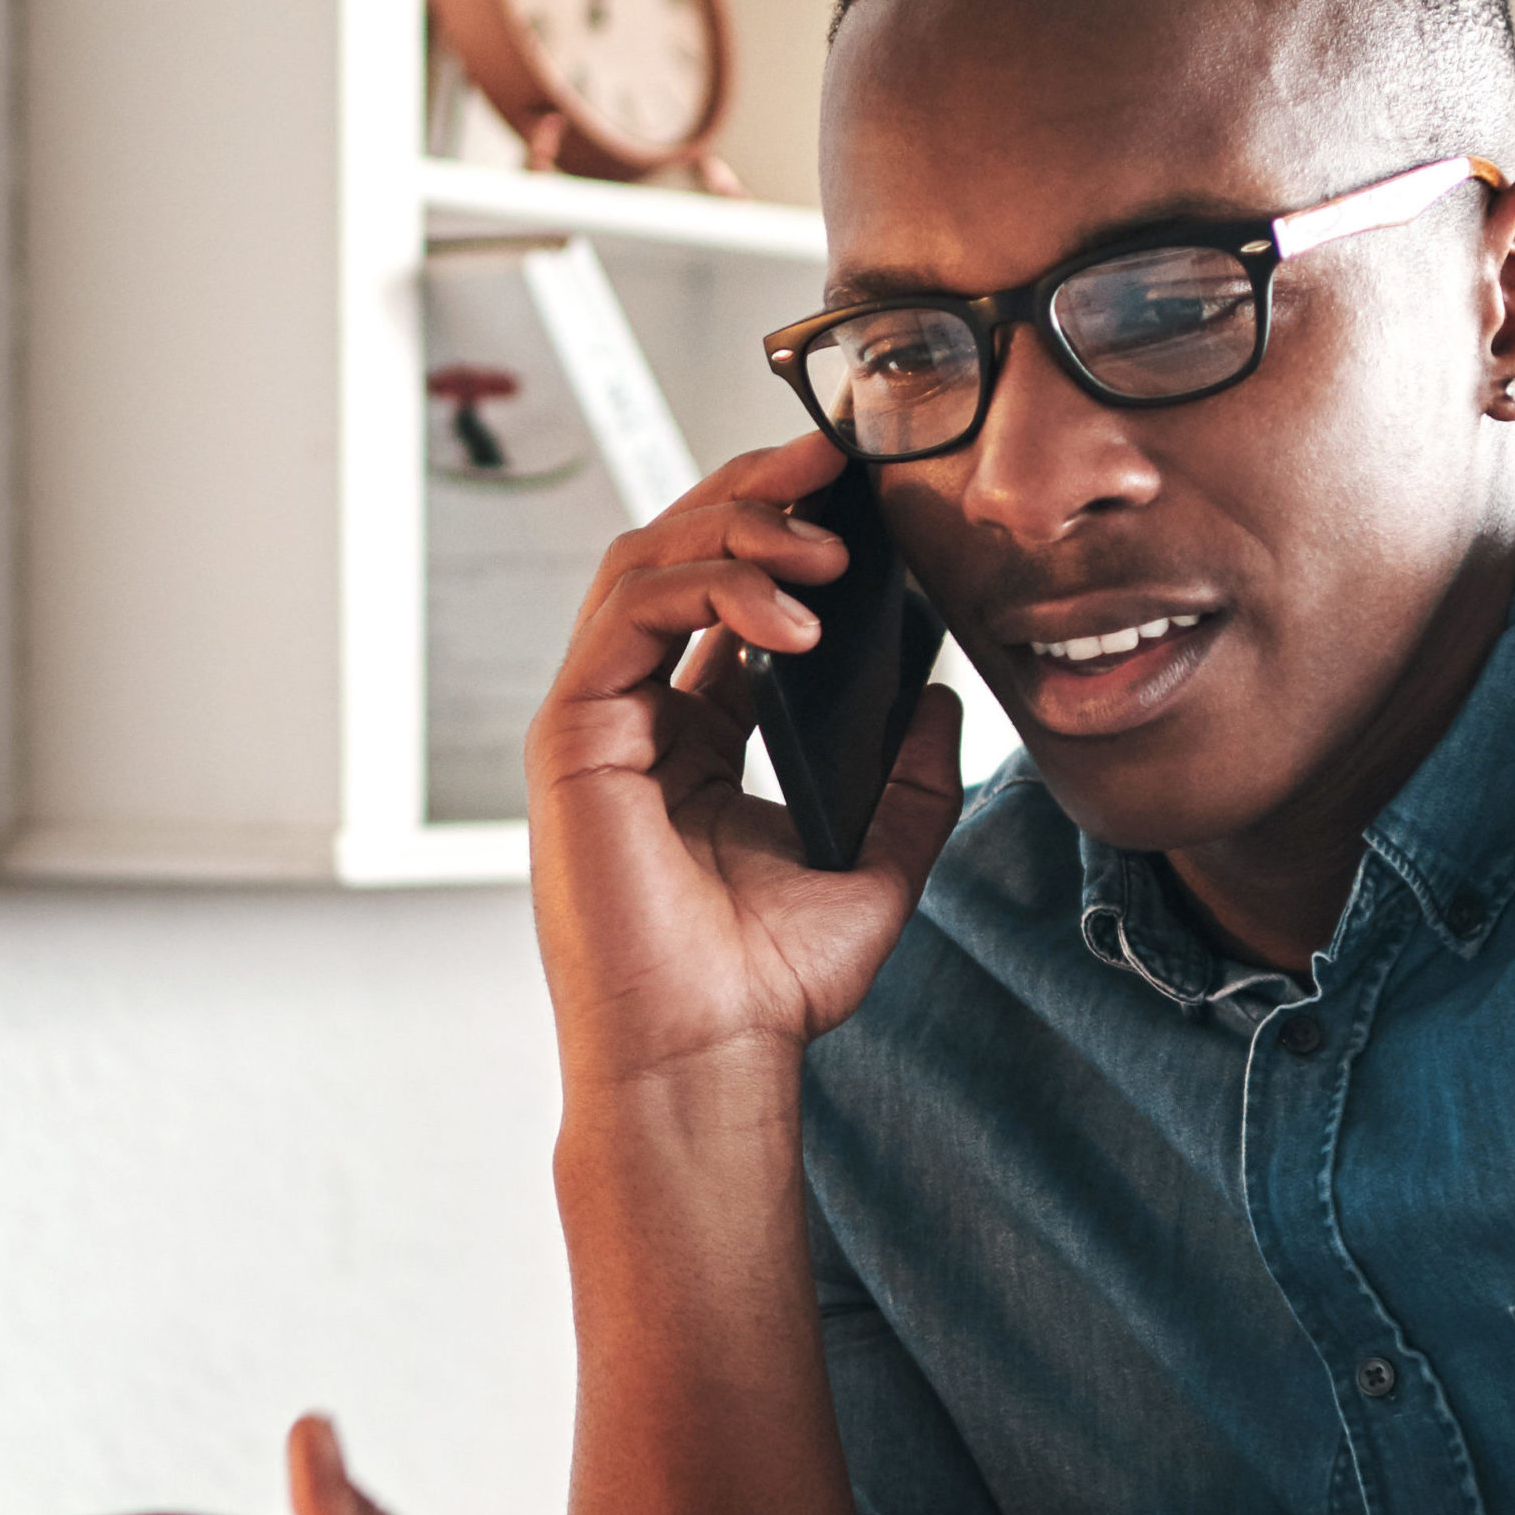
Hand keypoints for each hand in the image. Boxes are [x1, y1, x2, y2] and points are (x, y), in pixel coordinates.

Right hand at [526, 430, 963, 1089]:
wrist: (709, 1058)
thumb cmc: (768, 985)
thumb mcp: (877, 865)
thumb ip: (910, 781)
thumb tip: (939, 696)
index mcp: (696, 739)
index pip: (725, 594)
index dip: (782, 526)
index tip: (857, 489)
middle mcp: (639, 717)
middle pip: (679, 552)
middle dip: (757, 489)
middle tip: (837, 455)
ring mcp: (598, 722)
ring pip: (648, 563)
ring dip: (740, 528)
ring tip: (829, 543)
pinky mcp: (575, 736)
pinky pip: (632, 614)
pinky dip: (711, 589)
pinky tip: (791, 617)